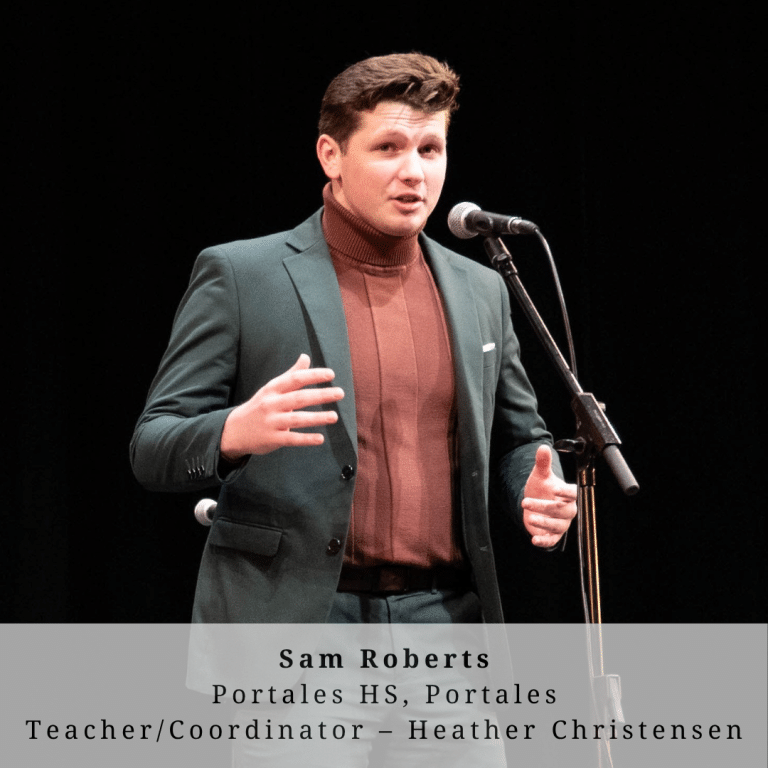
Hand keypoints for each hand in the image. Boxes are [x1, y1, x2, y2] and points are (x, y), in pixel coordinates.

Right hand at [220, 354, 343, 459]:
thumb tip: (306, 356)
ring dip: (317, 418)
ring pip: (297, 419)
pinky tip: (321, 439)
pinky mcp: (272, 439)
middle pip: (298, 398)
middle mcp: (271, 404)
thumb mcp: (272, 388)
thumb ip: (291, 374)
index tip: (331, 374)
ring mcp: (271, 422)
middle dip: (320, 395)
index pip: (295, 379)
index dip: (313, 375)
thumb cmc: (260, 406)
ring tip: (335, 416)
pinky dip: (306, 439)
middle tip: (340, 393)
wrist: (234, 430)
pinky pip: (291, 439)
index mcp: (273, 389)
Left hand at [521, 444, 576, 547]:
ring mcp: (561, 523)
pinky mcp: (553, 535)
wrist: (534, 505)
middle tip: (526, 502)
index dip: (566, 492)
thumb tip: (543, 447)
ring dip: (543, 523)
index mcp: (567, 494)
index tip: (555, 489)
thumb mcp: (540, 475)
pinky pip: (552, 540)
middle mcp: (567, 510)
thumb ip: (543, 463)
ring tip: (530, 518)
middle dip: (545, 507)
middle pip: (562, 510)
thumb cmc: (542, 489)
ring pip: (557, 525)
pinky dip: (544, 541)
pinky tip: (534, 539)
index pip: (573, 493)